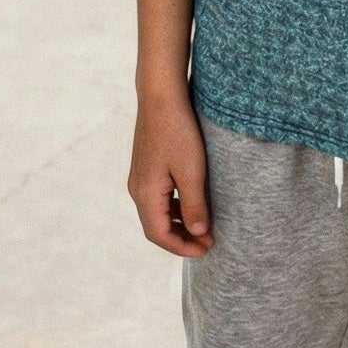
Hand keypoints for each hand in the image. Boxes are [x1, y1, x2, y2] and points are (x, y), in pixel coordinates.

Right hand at [128, 96, 213, 258]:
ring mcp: (140, 178)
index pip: (159, 235)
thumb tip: (198, 234)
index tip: (207, 250)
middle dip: (182, 239)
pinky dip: (175, 208)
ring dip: (179, 224)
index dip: (182, 248)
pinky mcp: (147, 167)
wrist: (162, 96)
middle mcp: (137, 189)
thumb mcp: (192, 172)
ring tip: (205, 227)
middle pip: (156, 227)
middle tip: (210, 242)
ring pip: (158, 213)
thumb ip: (195, 205)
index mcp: (145, 194)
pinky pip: (158, 198)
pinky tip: (193, 204)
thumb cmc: (178, 132)